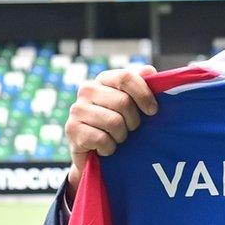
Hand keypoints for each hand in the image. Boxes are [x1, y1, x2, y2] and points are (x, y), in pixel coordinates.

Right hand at [64, 66, 158, 200]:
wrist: (96, 153)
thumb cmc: (120, 124)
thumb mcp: (135, 105)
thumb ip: (143, 86)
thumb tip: (149, 70)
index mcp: (104, 79)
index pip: (126, 77)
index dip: (143, 94)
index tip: (153, 110)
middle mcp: (87, 89)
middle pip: (123, 102)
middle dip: (134, 121)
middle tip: (130, 129)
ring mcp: (77, 109)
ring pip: (114, 122)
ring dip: (122, 136)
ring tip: (117, 138)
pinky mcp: (72, 129)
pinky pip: (102, 139)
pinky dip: (109, 148)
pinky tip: (105, 147)